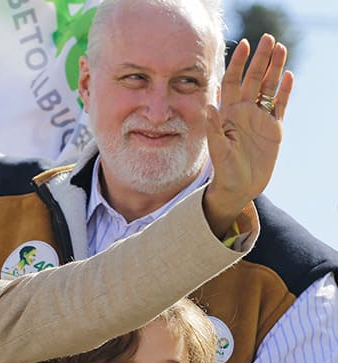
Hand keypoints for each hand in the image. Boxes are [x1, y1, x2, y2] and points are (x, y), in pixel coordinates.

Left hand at [203, 33, 293, 236]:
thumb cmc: (223, 171)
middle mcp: (244, 112)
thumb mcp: (217, 150)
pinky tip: (289, 75)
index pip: (232, 82)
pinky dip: (285, 91)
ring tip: (281, 48)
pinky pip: (280, 105)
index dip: (238, 64)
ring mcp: (260, 119)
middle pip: (254, 79)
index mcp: (228, 114)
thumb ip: (214, 129)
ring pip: (269, 88)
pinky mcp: (274, 128)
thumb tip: (209, 105)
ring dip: (275, 69)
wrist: (238, 187)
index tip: (244, 45)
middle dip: (260, 59)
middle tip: (268, 38)